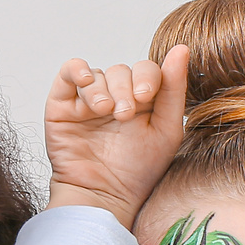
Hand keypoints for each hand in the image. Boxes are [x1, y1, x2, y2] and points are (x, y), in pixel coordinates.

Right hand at [44, 46, 188, 225]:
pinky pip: (69, 72)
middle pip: (122, 70)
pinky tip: (87, 82)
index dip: (148, 76)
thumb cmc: (137, 171)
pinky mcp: (62, 104)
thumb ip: (173, 90)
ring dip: (104, 90)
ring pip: (98, 74)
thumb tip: (182, 48)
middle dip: (125, 89)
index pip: (147, 70)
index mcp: (143, 102)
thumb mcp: (166, 130)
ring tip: (105, 112)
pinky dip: (78, 70)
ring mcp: (88, 100)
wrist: (102, 196)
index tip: (146, 97)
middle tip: (124, 116)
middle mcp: (116, 97)